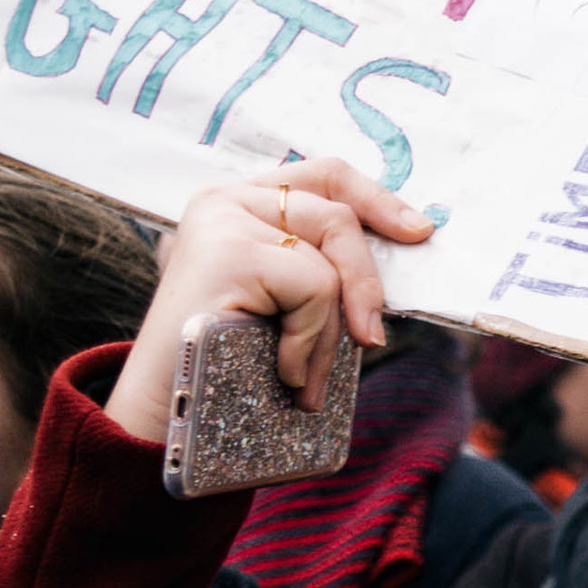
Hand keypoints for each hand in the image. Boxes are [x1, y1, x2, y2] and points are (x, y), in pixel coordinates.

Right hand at [104, 154, 430, 443]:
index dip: (377, 199)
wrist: (169, 412)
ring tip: (304, 376)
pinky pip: (314, 289)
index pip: (325, 175)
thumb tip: (410, 237)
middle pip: (338, 215)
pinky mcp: (229, 251)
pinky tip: (282, 369)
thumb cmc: (231, 363)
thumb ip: (324, 263)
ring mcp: (223, 220)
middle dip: (365, 283)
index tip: (418, 231)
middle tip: (370, 340)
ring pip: (328, 262)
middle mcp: (226, 200)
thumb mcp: (285, 301)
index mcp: (241, 203)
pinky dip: (310, 341)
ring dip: (330, 331)